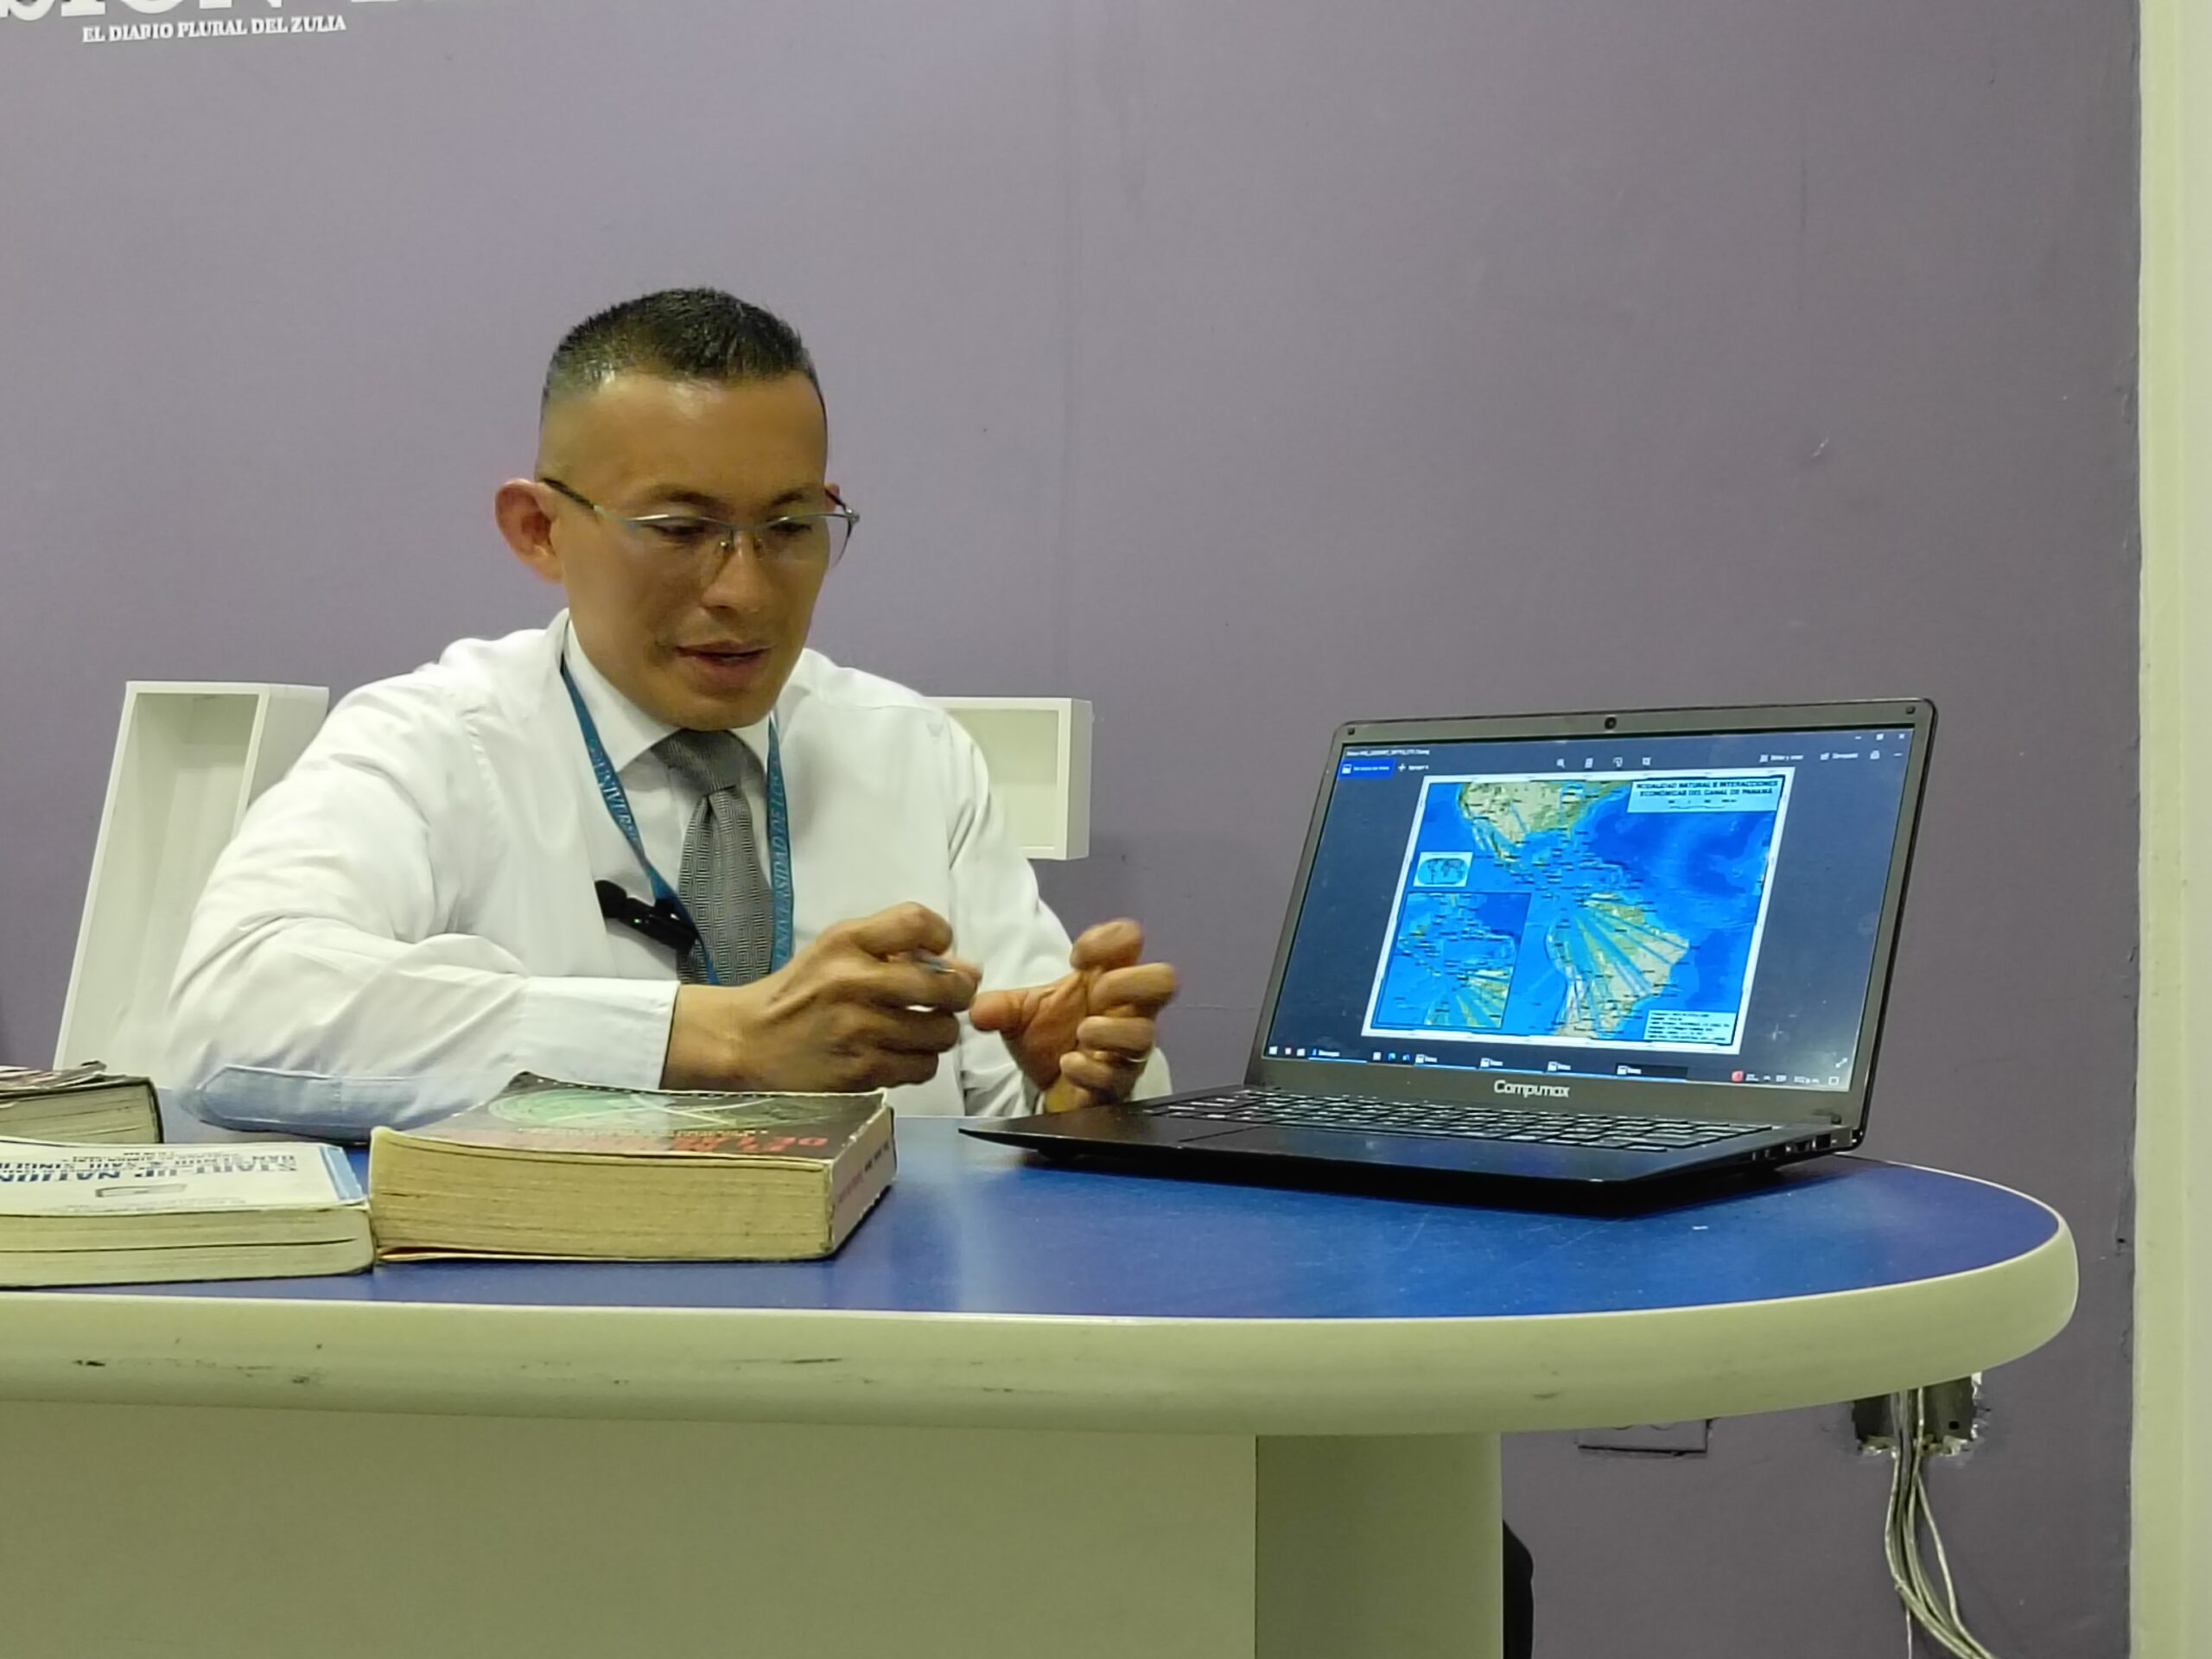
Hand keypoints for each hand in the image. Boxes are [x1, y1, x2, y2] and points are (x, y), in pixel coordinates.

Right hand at [661, 903, 979, 1093]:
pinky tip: (900, 1053)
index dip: (942, 937)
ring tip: (919, 1029)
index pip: (919, 921)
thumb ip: (894, 948)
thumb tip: (966, 967)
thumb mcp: (834, 950)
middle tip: (946, 1001)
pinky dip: (920, 1061)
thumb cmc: (800, 991)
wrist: (747, 1041)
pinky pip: (923, 1066)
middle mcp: (853, 981)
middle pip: (945, 985)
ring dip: (939, 1032)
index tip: (937, 955)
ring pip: (941, 1032)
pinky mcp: (861, 1070)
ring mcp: (859, 1029)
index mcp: (846, 941)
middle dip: (957, 994)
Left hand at [968, 919, 1177, 1112]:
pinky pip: (1118, 1076)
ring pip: (1146, 1033)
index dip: (1111, 939)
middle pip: (1164, 980)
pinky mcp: (1117, 1085)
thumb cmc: (1047, 1035)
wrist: (1044, 1085)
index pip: (1131, 939)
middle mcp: (1126, 1010)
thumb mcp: (1018, 1013)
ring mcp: (1126, 1049)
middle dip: (1131, 983)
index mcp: (1107, 979)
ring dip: (1111, 1030)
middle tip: (1096, 995)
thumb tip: (979, 1011)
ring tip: (1081, 1033)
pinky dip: (1091, 1069)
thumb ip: (998, 1006)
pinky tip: (1069, 1065)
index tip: (1076, 957)